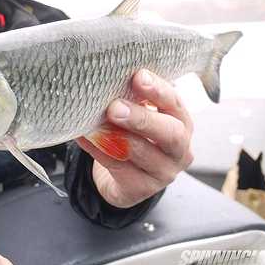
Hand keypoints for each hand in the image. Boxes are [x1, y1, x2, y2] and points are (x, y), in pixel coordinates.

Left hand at [77, 69, 193, 207]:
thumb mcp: (140, 113)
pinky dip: (98, 150)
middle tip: (115, 107)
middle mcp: (179, 148)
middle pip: (169, 133)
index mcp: (180, 122)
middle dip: (141, 118)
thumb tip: (105, 75)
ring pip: (142, 153)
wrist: (127, 176)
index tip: (138, 76)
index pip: (175, 103)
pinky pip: (118, 167)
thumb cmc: (135, 134)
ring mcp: (163, 172)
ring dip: (116, 136)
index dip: (158, 90)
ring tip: (95, 124)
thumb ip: (131, 96)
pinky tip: (84, 137)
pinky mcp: (142, 189)